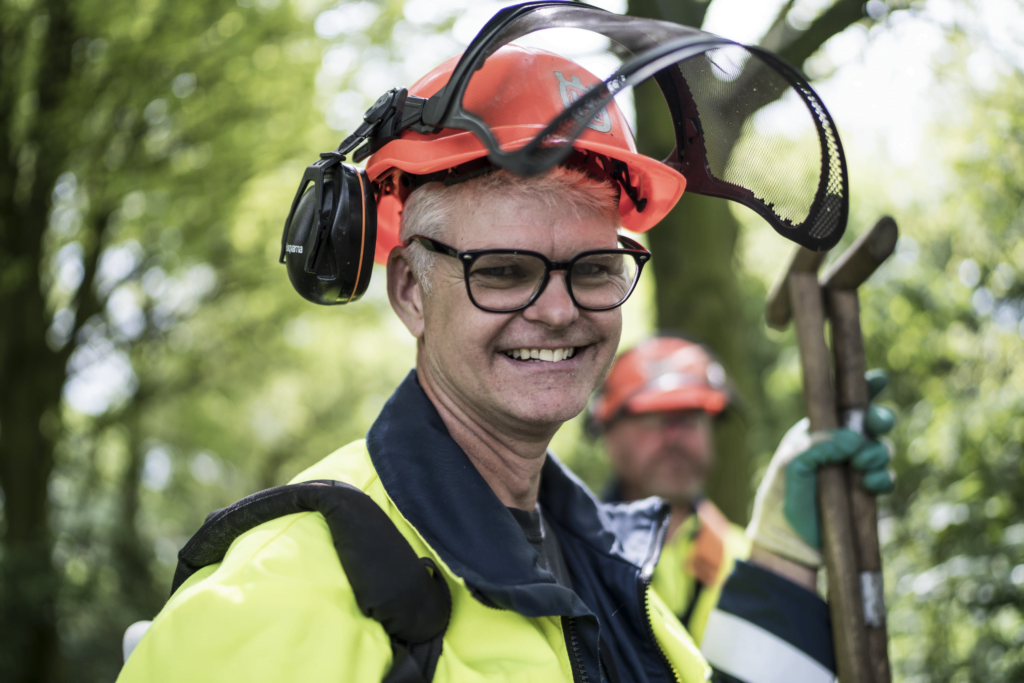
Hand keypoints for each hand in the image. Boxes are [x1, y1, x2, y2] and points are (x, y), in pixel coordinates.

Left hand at [746, 370, 894, 567]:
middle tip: (877, 424)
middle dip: (879, 419)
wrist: (789, 540)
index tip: (878, 379)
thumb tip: (853, 439)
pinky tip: (869, 486)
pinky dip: (881, 478)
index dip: (863, 390)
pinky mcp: (863, 492)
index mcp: (817, 432)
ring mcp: (853, 469)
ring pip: (880, 449)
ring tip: (862, 466)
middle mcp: (837, 447)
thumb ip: (820, 446)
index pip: (841, 405)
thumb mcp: (794, 465)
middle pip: (870, 423)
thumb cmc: (783, 496)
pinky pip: (884, 477)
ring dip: (877, 453)